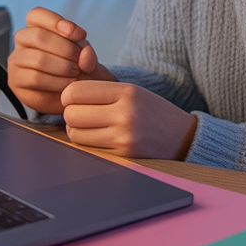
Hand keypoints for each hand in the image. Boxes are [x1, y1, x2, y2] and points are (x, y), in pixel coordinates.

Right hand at [8, 7, 114, 114]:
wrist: (71, 95)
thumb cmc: (75, 67)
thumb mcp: (86, 57)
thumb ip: (87, 54)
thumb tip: (84, 56)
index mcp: (35, 26)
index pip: (36, 15)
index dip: (58, 22)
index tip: (81, 35)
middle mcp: (22, 41)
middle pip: (38, 36)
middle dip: (66, 49)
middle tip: (80, 61)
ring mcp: (16, 61)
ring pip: (38, 59)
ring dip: (63, 67)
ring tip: (76, 73)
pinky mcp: (16, 81)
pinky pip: (36, 79)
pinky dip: (57, 82)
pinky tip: (67, 85)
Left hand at [60, 79, 197, 159]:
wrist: (181, 136)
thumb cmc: (150, 110)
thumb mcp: (131, 91)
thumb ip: (101, 90)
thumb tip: (64, 95)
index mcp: (126, 91)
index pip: (76, 91)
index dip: (67, 96)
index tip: (72, 99)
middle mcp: (125, 113)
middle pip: (71, 113)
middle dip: (70, 114)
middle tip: (81, 113)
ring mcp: (124, 136)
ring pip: (75, 133)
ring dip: (76, 130)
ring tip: (89, 126)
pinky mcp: (122, 154)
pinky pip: (88, 148)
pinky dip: (87, 143)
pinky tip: (99, 137)